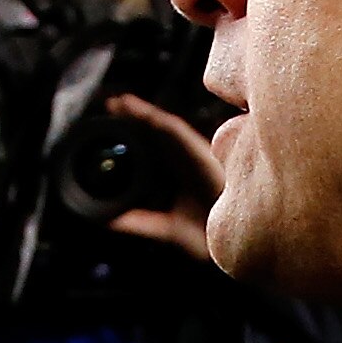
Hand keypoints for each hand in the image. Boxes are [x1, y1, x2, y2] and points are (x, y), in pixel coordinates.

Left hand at [100, 93, 226, 259]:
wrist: (233, 240)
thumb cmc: (210, 235)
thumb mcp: (167, 228)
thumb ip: (141, 223)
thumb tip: (108, 221)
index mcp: (178, 174)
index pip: (152, 149)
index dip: (132, 135)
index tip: (108, 126)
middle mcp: (186, 161)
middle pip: (156, 134)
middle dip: (134, 118)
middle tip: (110, 106)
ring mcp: (195, 155)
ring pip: (165, 128)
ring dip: (144, 113)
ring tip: (121, 102)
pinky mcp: (203, 155)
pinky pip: (180, 134)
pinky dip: (162, 122)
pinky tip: (146, 114)